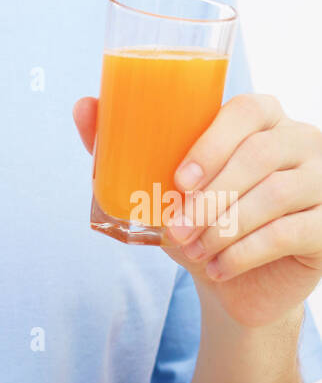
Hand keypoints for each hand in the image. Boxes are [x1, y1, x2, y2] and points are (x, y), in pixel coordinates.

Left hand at [72, 94, 321, 327]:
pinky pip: (291, 233)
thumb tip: (83, 104)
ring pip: (276, 195)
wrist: (232, 278)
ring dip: (225, 227)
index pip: (247, 110)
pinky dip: (245, 254)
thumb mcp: (155, 182)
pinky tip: (218, 268)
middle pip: (260, 155)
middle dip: (211, 196)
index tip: (178, 179)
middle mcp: (301, 140)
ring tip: (193, 249)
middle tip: (177, 227)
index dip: (213, 142)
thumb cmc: (196, 216)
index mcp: (264, 117)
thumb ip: (119, 142)